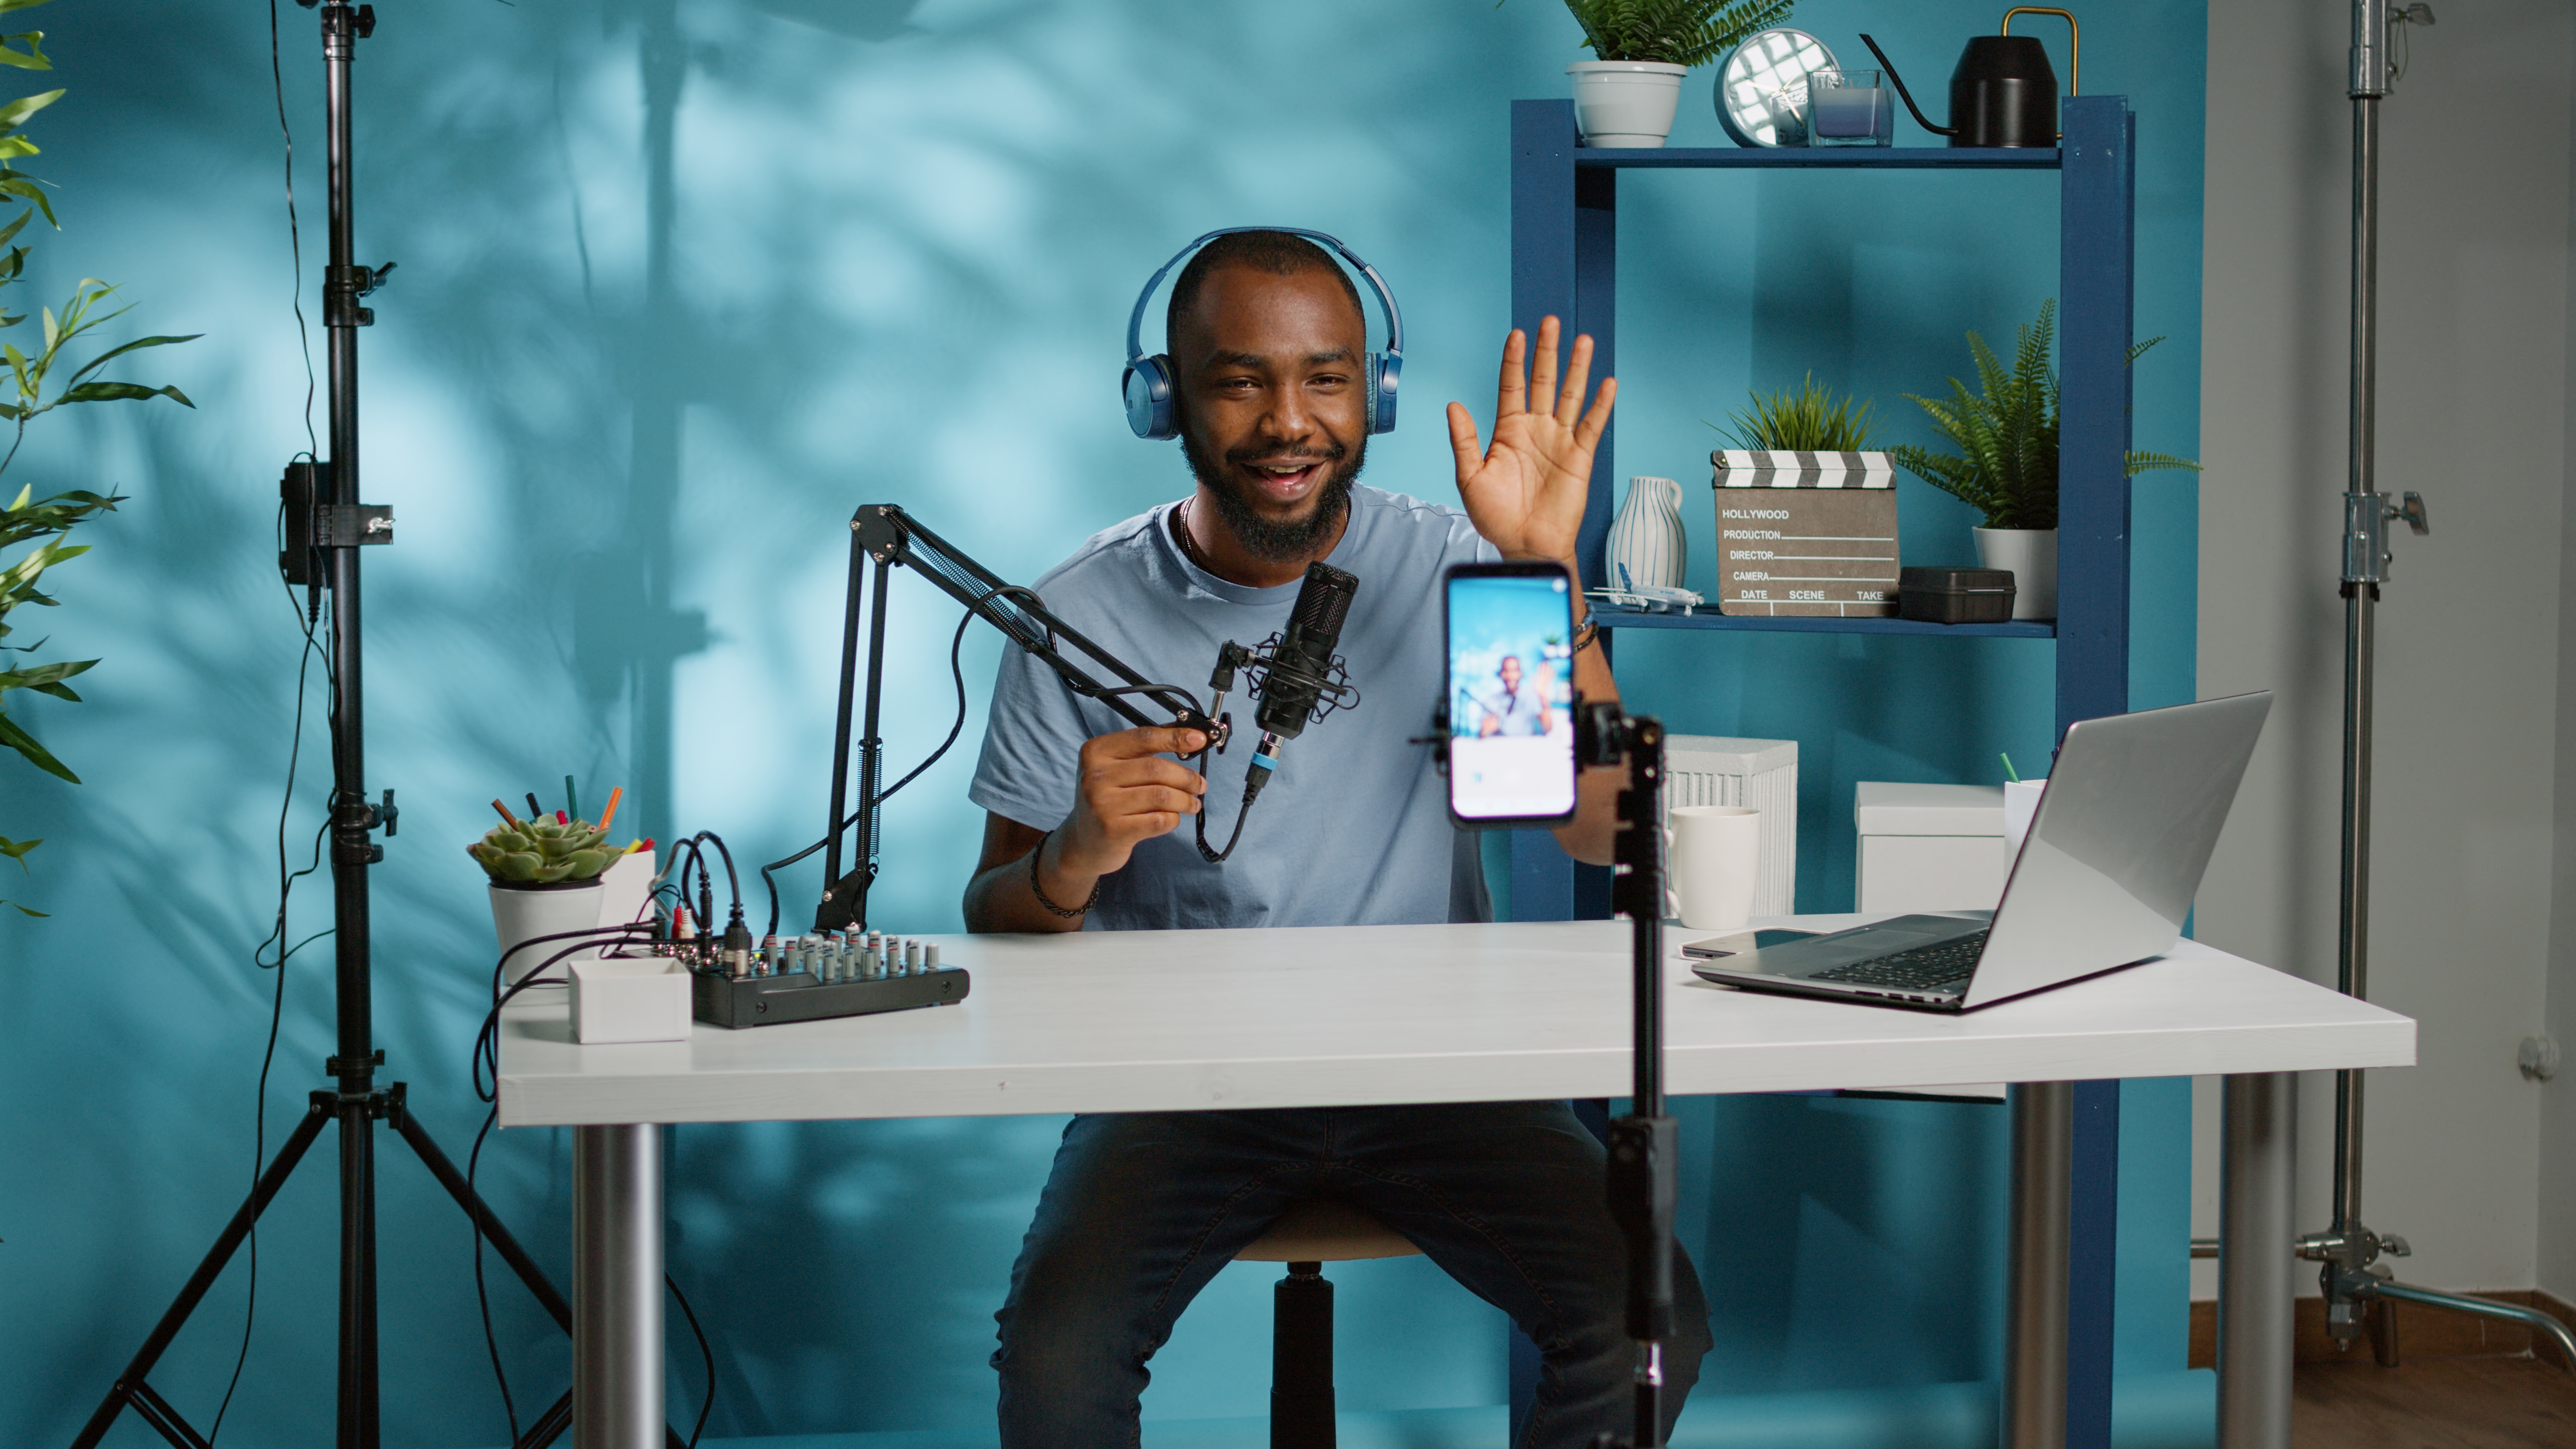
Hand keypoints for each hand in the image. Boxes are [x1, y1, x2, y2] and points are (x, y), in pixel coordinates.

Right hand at [1054, 725, 1207, 879]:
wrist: (1083, 842)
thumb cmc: (1108, 800)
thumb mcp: (1116, 768)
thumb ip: (1146, 751)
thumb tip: (1189, 737)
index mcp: (1096, 752)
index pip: (1143, 738)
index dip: (1175, 737)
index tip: (1199, 739)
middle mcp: (1095, 776)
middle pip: (1156, 768)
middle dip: (1186, 777)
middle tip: (1200, 785)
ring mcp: (1102, 804)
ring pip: (1162, 795)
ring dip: (1185, 800)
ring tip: (1192, 803)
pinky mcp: (1114, 830)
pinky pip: (1159, 820)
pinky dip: (1174, 818)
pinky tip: (1173, 818)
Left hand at [1446, 316, 1614, 566]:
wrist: (1524, 545)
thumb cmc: (1497, 517)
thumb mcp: (1469, 477)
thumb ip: (1464, 440)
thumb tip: (1453, 405)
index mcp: (1508, 431)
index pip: (1512, 385)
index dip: (1514, 360)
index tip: (1517, 334)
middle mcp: (1536, 429)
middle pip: (1542, 381)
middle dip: (1547, 352)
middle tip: (1551, 322)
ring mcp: (1559, 440)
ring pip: (1569, 395)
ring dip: (1577, 368)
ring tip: (1582, 340)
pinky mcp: (1579, 456)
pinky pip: (1592, 425)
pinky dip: (1601, 404)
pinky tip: (1607, 382)